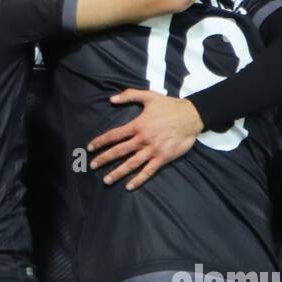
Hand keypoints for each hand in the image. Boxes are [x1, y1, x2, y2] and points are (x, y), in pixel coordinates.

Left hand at [87, 89, 203, 189]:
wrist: (191, 117)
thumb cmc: (169, 106)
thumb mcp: (149, 96)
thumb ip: (129, 95)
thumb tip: (111, 99)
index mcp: (137, 125)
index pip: (114, 135)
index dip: (101, 141)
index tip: (90, 147)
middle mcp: (142, 140)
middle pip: (119, 151)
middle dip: (104, 159)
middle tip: (92, 165)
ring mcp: (152, 150)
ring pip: (131, 164)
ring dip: (118, 173)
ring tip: (106, 180)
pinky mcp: (163, 158)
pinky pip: (148, 171)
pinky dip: (138, 180)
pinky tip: (129, 186)